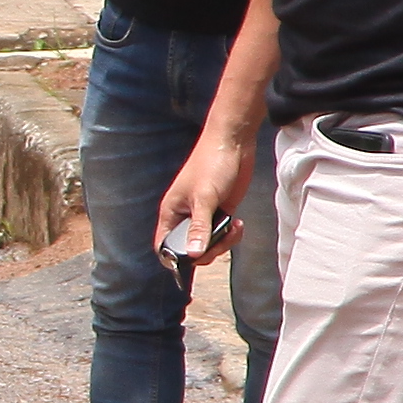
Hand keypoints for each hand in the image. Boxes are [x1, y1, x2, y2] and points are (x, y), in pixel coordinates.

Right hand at [153, 130, 250, 260]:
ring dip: (223, 243)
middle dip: (207, 251)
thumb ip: (199, 227)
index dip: (173, 258)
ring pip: (208, 243)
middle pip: (189, 249)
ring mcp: (204, 215)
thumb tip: (193, 254)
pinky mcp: (220, 211)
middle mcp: (185, 216)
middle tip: (221, 241)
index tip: (192, 259)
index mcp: (172, 212)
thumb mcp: (204, 197)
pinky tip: (238, 223)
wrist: (233, 143)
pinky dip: (231, 234)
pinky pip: (222, 234)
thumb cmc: (211, 163)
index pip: (164, 244)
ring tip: (234, 228)